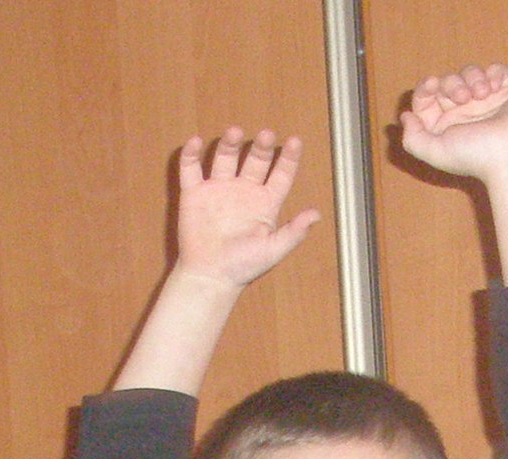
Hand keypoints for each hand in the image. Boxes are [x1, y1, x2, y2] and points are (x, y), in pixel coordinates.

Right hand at [174, 129, 320, 288]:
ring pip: (225, 158)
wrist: (210, 277)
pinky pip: (191, 170)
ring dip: (230, 144)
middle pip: (255, 161)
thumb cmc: (243, 266)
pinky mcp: (194, 195)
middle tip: (266, 135)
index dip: (289, 158)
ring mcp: (218, 190)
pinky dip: (191, 155)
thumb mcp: (273, 250)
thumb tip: (316, 215)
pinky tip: (195, 142)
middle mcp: (243, 191)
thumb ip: (294, 232)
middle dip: (261, 147)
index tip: (295, 141)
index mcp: (264, 203)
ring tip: (235, 132)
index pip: (281, 175)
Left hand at [398, 64, 507, 185]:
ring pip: (471, 72)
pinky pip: (497, 70)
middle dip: (452, 83)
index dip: (425, 88)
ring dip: (473, 78)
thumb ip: (413, 139)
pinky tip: (495, 89)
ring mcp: (488, 101)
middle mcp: (466, 112)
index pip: (427, 99)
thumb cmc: (476, 156)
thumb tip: (406, 117)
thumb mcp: (435, 152)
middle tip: (463, 98)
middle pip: (448, 81)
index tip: (433, 85)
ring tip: (482, 95)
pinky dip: (494, 74)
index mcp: (446, 126)